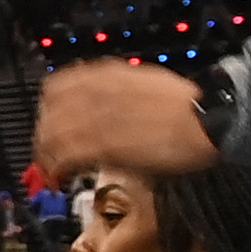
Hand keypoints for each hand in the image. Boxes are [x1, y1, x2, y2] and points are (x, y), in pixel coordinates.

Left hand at [31, 60, 217, 184]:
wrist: (206, 119)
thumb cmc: (186, 105)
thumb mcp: (145, 82)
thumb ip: (117, 89)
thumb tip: (105, 103)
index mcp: (106, 75)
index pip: (55, 87)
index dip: (49, 108)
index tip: (51, 122)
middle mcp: (96, 94)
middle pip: (48, 113)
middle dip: (44, 133)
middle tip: (48, 151)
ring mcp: (98, 119)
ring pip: (51, 135)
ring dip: (46, 154)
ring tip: (52, 168)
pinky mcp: (105, 145)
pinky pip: (66, 155)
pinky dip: (57, 167)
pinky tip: (62, 176)